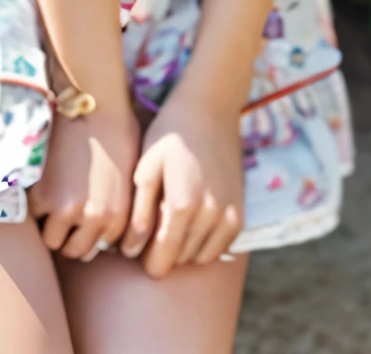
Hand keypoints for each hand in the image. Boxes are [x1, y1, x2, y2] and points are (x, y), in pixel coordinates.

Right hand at [29, 104, 140, 260]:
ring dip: (50, 223)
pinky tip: (44, 182)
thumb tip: (113, 231)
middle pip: (74, 250)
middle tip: (65, 209)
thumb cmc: (117, 129)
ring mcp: (67, 209)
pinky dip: (34, 204)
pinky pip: (33, 217)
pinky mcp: (43, 196)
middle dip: (69, 234)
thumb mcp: (131, 172)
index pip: (98, 246)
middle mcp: (95, 219)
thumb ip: (121, 205)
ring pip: (52, 240)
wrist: (94, 101)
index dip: (89, 232)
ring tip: (54, 197)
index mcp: (120, 215)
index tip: (83, 215)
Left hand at [120, 91, 243, 277]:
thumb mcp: (145, 168)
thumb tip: (131, 251)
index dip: (146, 260)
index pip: (162, 261)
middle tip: (154, 225)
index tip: (138, 248)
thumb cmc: (170, 136)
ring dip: (185, 248)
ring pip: (200, 257)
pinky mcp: (239, 214)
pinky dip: (204, 243)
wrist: (209, 109)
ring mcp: (228, 216)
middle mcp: (210, 216)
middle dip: (164, 251)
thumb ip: (139, 213)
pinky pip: (220, 248)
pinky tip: (193, 219)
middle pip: (179, 260)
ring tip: (174, 219)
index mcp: (182, 205)